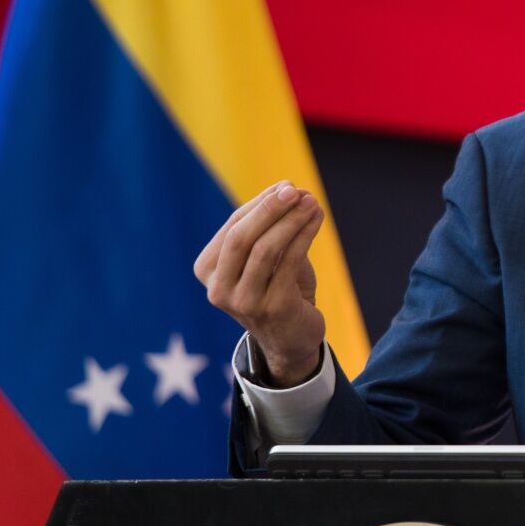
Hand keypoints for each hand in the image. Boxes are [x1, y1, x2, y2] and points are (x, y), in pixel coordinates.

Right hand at [194, 180, 326, 385]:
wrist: (290, 339)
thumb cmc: (277, 289)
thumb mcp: (266, 258)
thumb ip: (269, 227)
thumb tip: (288, 190)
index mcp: (208, 270)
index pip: (232, 227)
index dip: (260, 203)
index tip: (286, 186)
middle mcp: (218, 289)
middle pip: (242, 237)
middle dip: (270, 209)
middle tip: (295, 190)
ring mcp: (243, 302)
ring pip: (266, 249)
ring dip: (292, 220)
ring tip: (312, 202)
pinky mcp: (272, 309)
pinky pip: (289, 262)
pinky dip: (304, 235)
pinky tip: (316, 219)